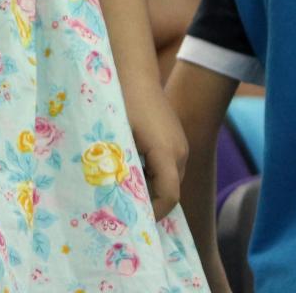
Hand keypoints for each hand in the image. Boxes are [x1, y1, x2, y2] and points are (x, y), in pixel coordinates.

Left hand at [127, 85, 188, 219]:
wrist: (134, 75)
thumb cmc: (122, 104)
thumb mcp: (118, 140)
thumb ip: (120, 170)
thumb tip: (115, 198)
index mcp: (167, 153)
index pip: (169, 197)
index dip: (154, 213)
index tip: (134, 220)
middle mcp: (180, 151)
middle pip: (170, 191)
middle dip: (150, 203)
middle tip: (125, 209)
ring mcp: (180, 144)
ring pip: (169, 179)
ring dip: (151, 188)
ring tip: (125, 189)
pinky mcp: (176, 139)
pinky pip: (168, 166)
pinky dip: (153, 174)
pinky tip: (131, 168)